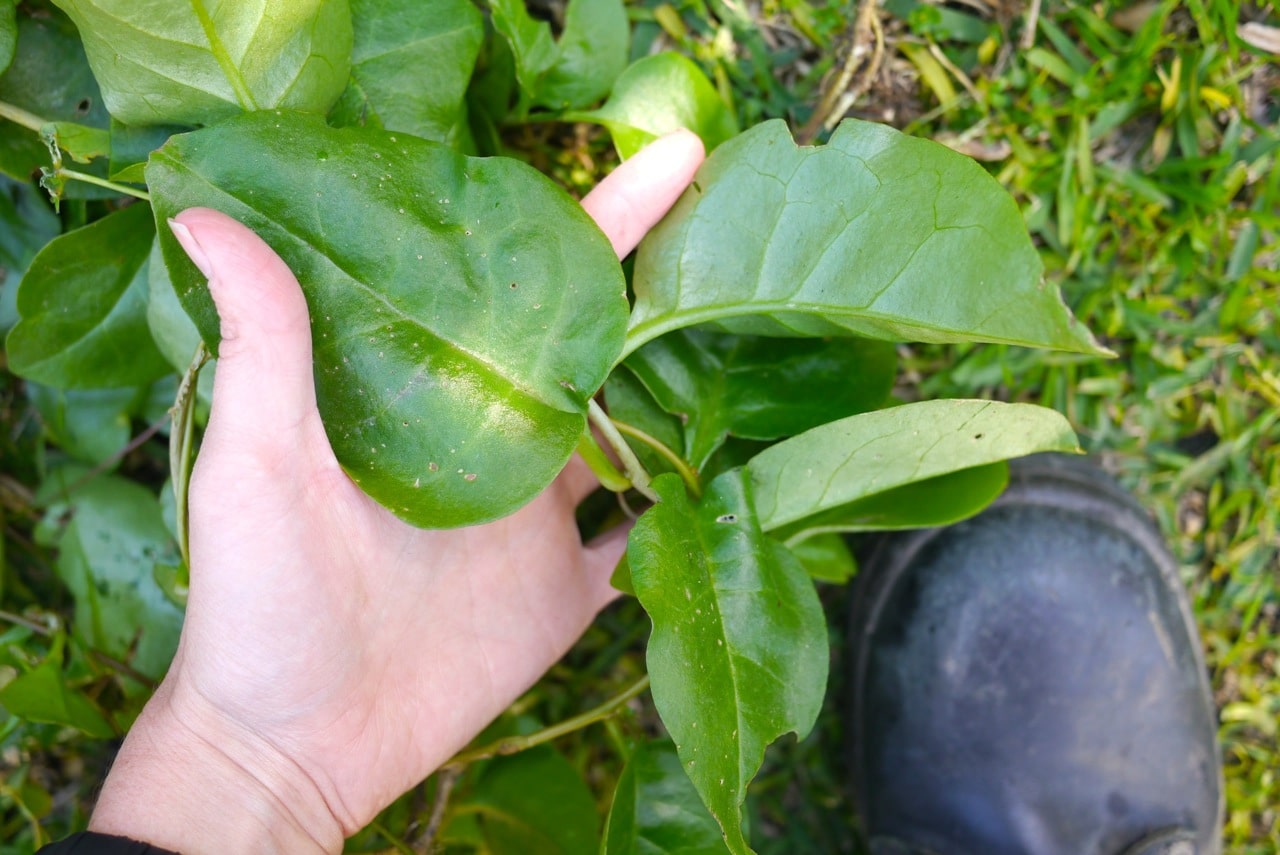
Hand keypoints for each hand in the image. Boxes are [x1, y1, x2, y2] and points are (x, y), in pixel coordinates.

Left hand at [89, 131, 704, 853]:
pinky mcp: (569, 592)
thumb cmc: (259, 601)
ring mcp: (542, 518)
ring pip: (641, 436)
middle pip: (601, 350)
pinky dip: (693, 516)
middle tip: (741, 235)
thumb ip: (263, 344)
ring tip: (769, 338)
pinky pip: (649, 544)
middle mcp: (500, 441)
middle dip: (670, 290)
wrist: (292, 746)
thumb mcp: (255, 461)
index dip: (603, 222)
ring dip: (695, 391)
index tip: (672, 160)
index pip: (531, 289)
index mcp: (439, 391)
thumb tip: (210, 216)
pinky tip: (748, 480)